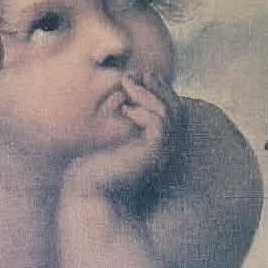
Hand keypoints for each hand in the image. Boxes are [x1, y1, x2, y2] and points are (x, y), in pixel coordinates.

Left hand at [66, 72, 180, 198]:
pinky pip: (158, 125)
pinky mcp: (152, 155)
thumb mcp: (109, 137)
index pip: (172, 111)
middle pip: (178, 109)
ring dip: (148, 93)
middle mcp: (165, 149)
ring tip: (127, 81)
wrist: (90, 196)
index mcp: (159, 145)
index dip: (161, 90)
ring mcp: (161, 153)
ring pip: (169, 113)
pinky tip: (125, 108)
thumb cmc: (93, 169)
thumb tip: (120, 93)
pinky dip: (144, 111)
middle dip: (160, 87)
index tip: (142, 75)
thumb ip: (121, 118)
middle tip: (141, 72)